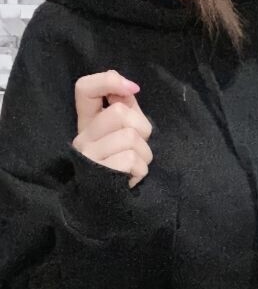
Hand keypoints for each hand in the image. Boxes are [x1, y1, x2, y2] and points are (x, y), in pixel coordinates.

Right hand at [72, 70, 152, 189]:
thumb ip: (126, 109)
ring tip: (134, 166)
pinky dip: (140, 171)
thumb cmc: (121, 165)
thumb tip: (130, 87)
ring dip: (144, 154)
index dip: (108, 81)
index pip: (84, 88)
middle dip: (141, 128)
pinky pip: (132, 161)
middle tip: (137, 146)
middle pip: (119, 113)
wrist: (108, 208)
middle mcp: (82, 138)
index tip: (131, 89)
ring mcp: (88, 156)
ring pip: (131, 137)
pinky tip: (130, 179)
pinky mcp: (98, 174)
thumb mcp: (121, 134)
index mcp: (87, 123)